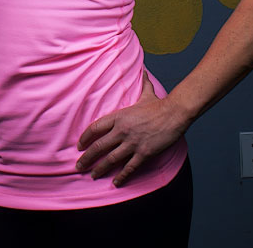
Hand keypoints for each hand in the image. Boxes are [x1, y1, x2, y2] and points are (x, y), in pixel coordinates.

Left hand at [76, 72, 185, 186]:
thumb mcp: (146, 92)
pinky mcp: (144, 153)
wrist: (174, 113)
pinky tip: (115, 183)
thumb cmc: (159, 104)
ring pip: (111, 159)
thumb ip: (142, 83)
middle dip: (87, 158)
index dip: (85, 138)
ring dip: (100, 169)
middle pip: (99, 146)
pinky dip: (122, 176)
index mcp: (119, 116)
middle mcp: (122, 130)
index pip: (95, 128)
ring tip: (92, 175)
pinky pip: (130, 167)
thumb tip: (143, 70)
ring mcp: (133, 143)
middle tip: (78, 166)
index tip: (79, 146)